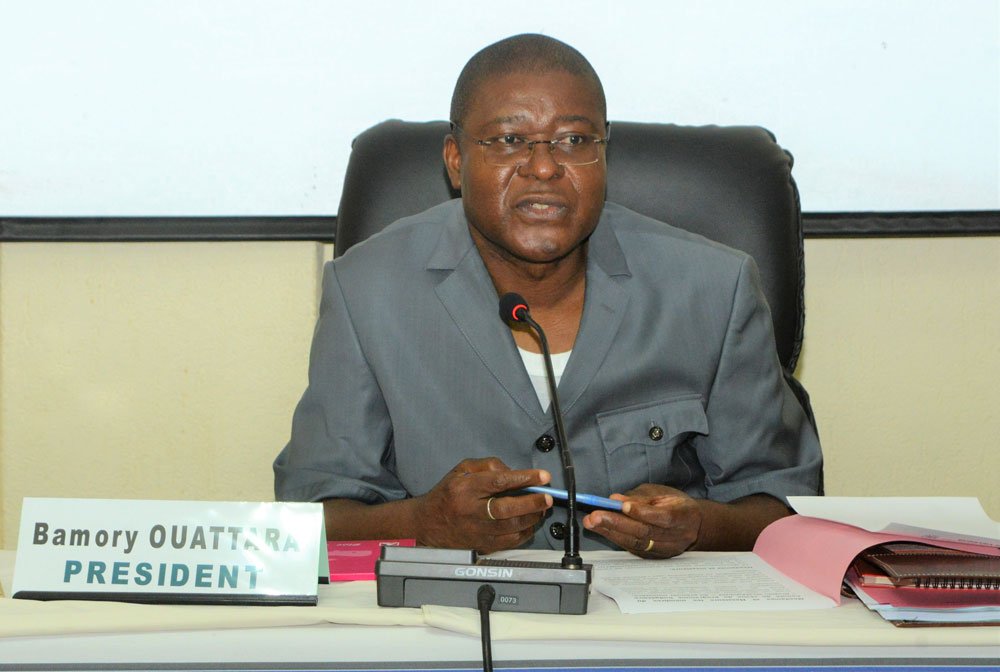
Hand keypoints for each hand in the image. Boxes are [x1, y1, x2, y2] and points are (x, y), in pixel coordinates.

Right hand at [413, 457, 551, 553]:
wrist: (426, 523)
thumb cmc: (447, 493)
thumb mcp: (462, 469)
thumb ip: (488, 465)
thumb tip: (513, 472)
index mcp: (465, 488)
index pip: (499, 482)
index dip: (524, 478)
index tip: (543, 477)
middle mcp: (470, 511)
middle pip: (507, 509)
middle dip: (533, 502)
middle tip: (548, 497)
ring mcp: (476, 531)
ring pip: (511, 528)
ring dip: (532, 518)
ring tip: (541, 509)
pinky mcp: (481, 545)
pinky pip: (509, 542)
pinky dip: (525, 533)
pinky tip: (530, 523)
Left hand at [582, 484, 700, 557]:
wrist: (694, 526)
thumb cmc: (676, 505)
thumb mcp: (662, 494)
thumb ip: (640, 498)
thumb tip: (616, 500)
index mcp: (684, 516)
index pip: (663, 517)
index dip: (642, 512)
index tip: (622, 505)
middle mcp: (677, 537)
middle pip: (645, 532)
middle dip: (617, 523)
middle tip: (595, 516)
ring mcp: (666, 550)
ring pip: (636, 543)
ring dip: (611, 532)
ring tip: (592, 522)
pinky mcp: (655, 557)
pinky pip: (633, 549)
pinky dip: (615, 538)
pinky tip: (602, 530)